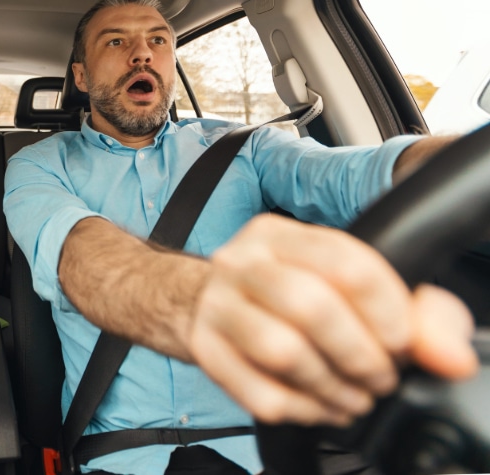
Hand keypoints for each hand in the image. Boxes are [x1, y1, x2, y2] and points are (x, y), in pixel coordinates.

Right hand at [189, 213, 477, 425]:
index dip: (388, 311)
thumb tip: (449, 355)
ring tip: (352, 396)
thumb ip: (414, 312)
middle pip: (310, 306)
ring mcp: (216, 306)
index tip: (401, 342)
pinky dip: (302, 410)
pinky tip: (317, 405)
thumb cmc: (282, 293)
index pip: (344, 263)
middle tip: (379, 377)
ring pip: (282, 351)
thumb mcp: (344, 284)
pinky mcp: (204, 351)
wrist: (198, 303)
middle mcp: (241, 263)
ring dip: (331, 386)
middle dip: (360, 354)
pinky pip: (260, 394)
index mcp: (278, 236)